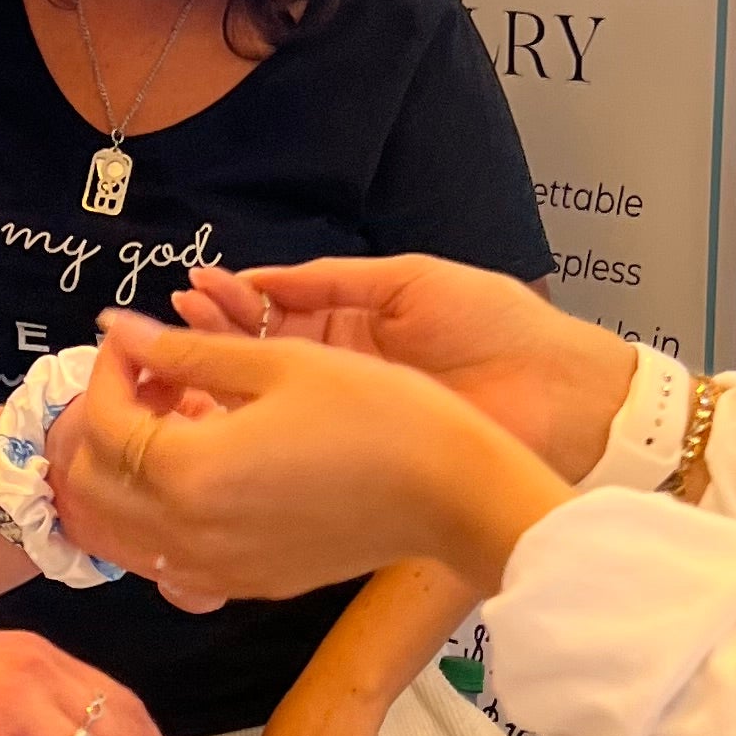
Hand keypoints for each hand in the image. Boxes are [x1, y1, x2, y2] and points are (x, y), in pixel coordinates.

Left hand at [62, 322, 568, 605]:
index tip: (135, 338)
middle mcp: (189, 535)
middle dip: (105, 421)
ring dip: (123, 472)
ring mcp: (217, 569)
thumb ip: (186, 351)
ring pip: (118, 531)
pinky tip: (202, 470)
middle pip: (91, 484)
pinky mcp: (247, 583)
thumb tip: (119, 331)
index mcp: (190, 472)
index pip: (102, 422)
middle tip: (151, 377)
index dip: (109, 369)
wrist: (452, 493)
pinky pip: (165, 558)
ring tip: (172, 422)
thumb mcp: (279, 363)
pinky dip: (154, 514)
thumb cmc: (379, 414)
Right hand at [173, 255, 635, 478]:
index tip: (192, 291)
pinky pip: (297, 446)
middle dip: (216, 339)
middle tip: (174, 325)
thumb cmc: (501, 327)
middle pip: (262, 358)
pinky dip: (257, 431)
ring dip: (225, 383)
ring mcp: (349, 418)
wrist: (562, 395)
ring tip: (183, 363)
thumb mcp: (410, 281)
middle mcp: (344, 374)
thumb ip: (333, 279)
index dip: (234, 303)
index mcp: (357, 324)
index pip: (277, 312)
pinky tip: (218, 416)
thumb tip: (263, 276)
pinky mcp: (361, 459)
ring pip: (270, 403)